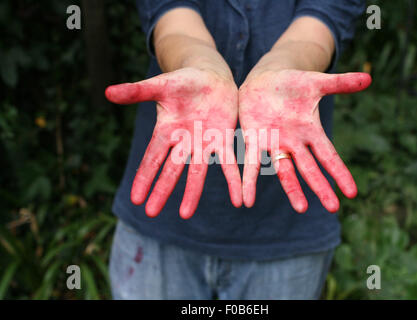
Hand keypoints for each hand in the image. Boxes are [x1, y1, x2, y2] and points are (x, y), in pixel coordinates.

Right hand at [105, 67, 241, 218]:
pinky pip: (229, 163)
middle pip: (171, 170)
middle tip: (151, 213)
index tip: (136, 198)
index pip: (152, 157)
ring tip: (185, 214)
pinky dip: (233, 181)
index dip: (144, 176)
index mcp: (166, 131)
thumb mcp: (160, 85)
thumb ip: (137, 91)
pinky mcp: (223, 140)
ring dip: (191, 193)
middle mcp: (183, 143)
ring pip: (197, 172)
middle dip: (161, 190)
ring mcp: (203, 144)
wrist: (210, 78)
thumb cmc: (183, 82)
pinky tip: (238, 200)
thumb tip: (106, 92)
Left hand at [239, 70, 370, 212]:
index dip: (339, 172)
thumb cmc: (292, 84)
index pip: (328, 156)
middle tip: (333, 208)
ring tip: (301, 208)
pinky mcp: (254, 141)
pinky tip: (247, 200)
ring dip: (292, 189)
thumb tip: (369, 78)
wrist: (264, 81)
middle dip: (321, 187)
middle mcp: (294, 142)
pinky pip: (252, 163)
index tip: (352, 193)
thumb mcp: (316, 83)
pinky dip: (249, 181)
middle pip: (309, 168)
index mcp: (310, 131)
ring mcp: (274, 144)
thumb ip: (339, 83)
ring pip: (284, 171)